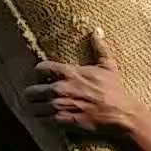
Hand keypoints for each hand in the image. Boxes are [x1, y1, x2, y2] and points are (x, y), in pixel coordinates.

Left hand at [25, 28, 142, 138]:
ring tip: (40, 107)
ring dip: (36, 107)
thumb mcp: (108, 66)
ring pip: (33, 107)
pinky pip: (41, 120)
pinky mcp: (61, 121)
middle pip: (31, 91)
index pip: (41, 68)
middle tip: (37, 94)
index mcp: (70, 73)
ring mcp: (60, 106)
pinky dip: (42, 119)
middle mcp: (61, 89)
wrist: (120, 114)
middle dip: (32, 93)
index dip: (39, 72)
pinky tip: (48, 117)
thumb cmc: (114, 90)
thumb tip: (97, 30)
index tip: (42, 76)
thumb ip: (100, 47)